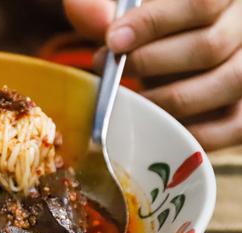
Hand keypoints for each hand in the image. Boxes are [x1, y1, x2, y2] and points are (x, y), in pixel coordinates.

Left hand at [64, 0, 241, 150]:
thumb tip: (94, 17)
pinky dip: (190, 130)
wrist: (169, 49)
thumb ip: (102, 5)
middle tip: (107, 68)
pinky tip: (153, 123)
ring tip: (128, 98)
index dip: (153, 23)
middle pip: (209, 46)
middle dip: (148, 63)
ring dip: (166, 97)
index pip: (200, 2)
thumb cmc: (146, 29)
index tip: (113, 41)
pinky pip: (233, 126)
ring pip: (227, 83)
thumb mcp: (126, 9)